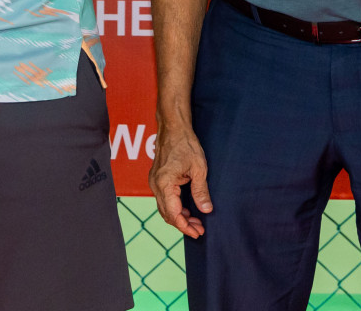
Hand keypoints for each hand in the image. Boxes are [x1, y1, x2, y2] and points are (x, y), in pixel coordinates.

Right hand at [150, 121, 211, 238]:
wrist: (173, 127)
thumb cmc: (186, 144)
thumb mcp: (199, 168)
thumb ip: (201, 191)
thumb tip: (206, 210)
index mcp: (164, 183)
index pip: (173, 214)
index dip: (185, 227)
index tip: (198, 233)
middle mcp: (155, 184)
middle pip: (167, 214)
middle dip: (183, 224)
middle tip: (200, 229)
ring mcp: (154, 181)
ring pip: (164, 208)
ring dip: (179, 217)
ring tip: (196, 221)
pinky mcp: (156, 179)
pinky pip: (163, 199)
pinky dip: (174, 207)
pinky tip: (187, 209)